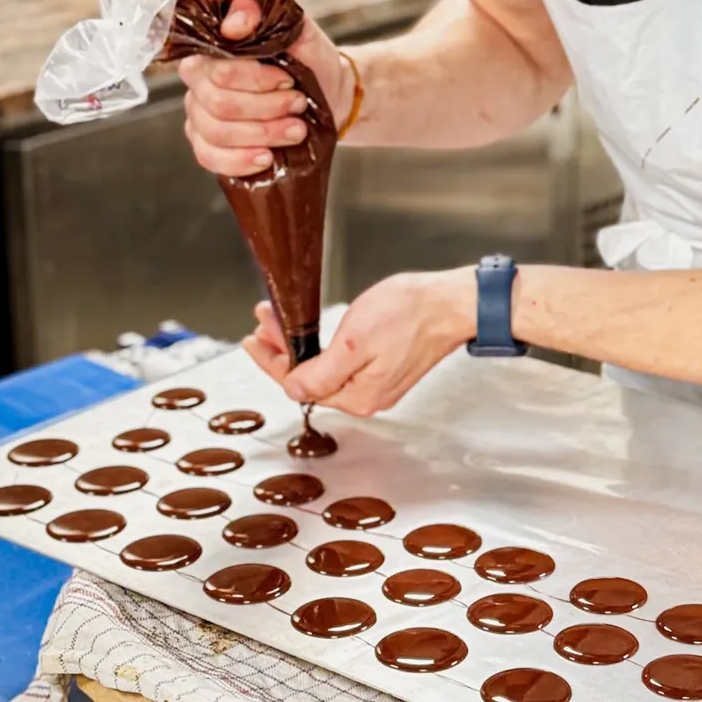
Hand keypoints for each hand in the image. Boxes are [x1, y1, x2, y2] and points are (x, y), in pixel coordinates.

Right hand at [179, 0, 353, 176]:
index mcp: (213, 51)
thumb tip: (234, 25)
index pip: (219, 72)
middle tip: (298, 106)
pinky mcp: (209, 146)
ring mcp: (200, 116)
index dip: (256, 81)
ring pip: (216, 134)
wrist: (328, 94)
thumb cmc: (309, 60)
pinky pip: (209, 158)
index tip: (289, 81)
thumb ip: (265, 14)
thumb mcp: (298, 28)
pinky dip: (239, 161)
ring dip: (262, 135)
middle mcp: (199, 83)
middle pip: (218, 106)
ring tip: (295, 130)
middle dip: (266, 110)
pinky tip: (266, 158)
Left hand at [242, 269, 475, 415]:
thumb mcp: (355, 342)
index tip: (252, 341)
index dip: (271, 362)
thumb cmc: (409, 314)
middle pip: (309, 378)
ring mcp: (377, 384)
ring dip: (299, 346)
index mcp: (358, 395)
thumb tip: (292, 389)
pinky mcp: (385, 369)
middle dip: (282, 350)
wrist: (450, 304)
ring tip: (281, 321)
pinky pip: (342, 365)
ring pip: (324, 370)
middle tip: (264, 322)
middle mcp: (366, 397)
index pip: (299, 384)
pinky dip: (321, 348)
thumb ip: (322, 372)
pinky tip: (314, 333)